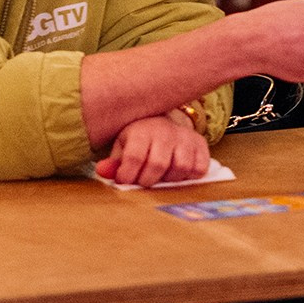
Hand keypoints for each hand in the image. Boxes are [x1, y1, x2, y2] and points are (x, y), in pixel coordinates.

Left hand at [96, 111, 210, 186]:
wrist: (163, 121)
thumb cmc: (140, 139)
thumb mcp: (122, 147)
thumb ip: (113, 163)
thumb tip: (102, 171)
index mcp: (142, 130)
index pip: (134, 157)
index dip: (127, 175)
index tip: (124, 180)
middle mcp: (165, 131)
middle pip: (158, 165)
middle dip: (147, 180)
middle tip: (142, 181)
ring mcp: (185, 137)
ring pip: (181, 167)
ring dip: (169, 179)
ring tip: (161, 176)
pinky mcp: (201, 144)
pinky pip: (199, 168)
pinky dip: (189, 175)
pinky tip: (178, 173)